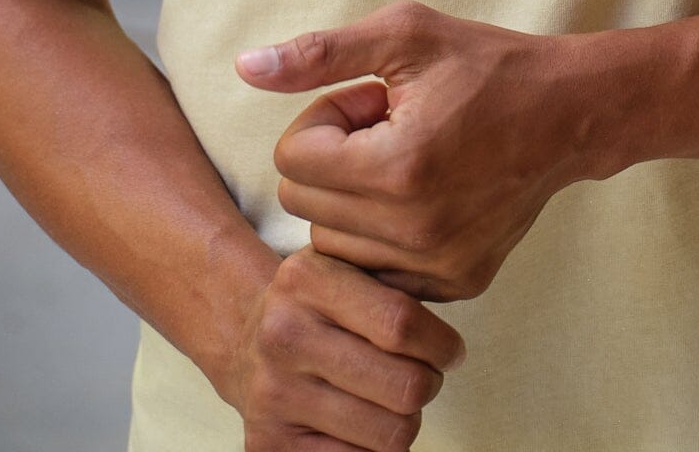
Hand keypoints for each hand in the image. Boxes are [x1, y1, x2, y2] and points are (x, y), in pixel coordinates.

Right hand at [226, 243, 465, 450]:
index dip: (442, 345)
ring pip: (391, 434)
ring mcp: (273, 396)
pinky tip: (364, 420)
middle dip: (430, 384)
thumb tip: (454, 339)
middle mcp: (284, 337)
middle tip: (425, 374)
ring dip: (407, 420)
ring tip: (393, 398)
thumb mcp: (348, 264)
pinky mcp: (269, 446)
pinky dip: (374, 448)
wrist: (244, 341)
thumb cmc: (319, 304)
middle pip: (404, 387)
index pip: (401, 323)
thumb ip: (396, 281)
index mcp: (307, 280)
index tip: (451, 351)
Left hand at [236, 0, 602, 301]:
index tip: (371, 101)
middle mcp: (414, 229)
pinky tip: (420, 197)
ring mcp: (437, 266)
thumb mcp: (405, 36)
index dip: (326, 118)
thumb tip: (244, 66)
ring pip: (334, 243)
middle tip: (389, 127)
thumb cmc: (486, 64)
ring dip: (354, 199)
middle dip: (335, 158)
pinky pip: (375, 271)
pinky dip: (382, 237)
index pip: (293, 158)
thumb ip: (318, 53)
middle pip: (306, 202)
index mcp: (396, 166)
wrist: (570, 112)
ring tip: (406, 159)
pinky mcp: (457, 285)